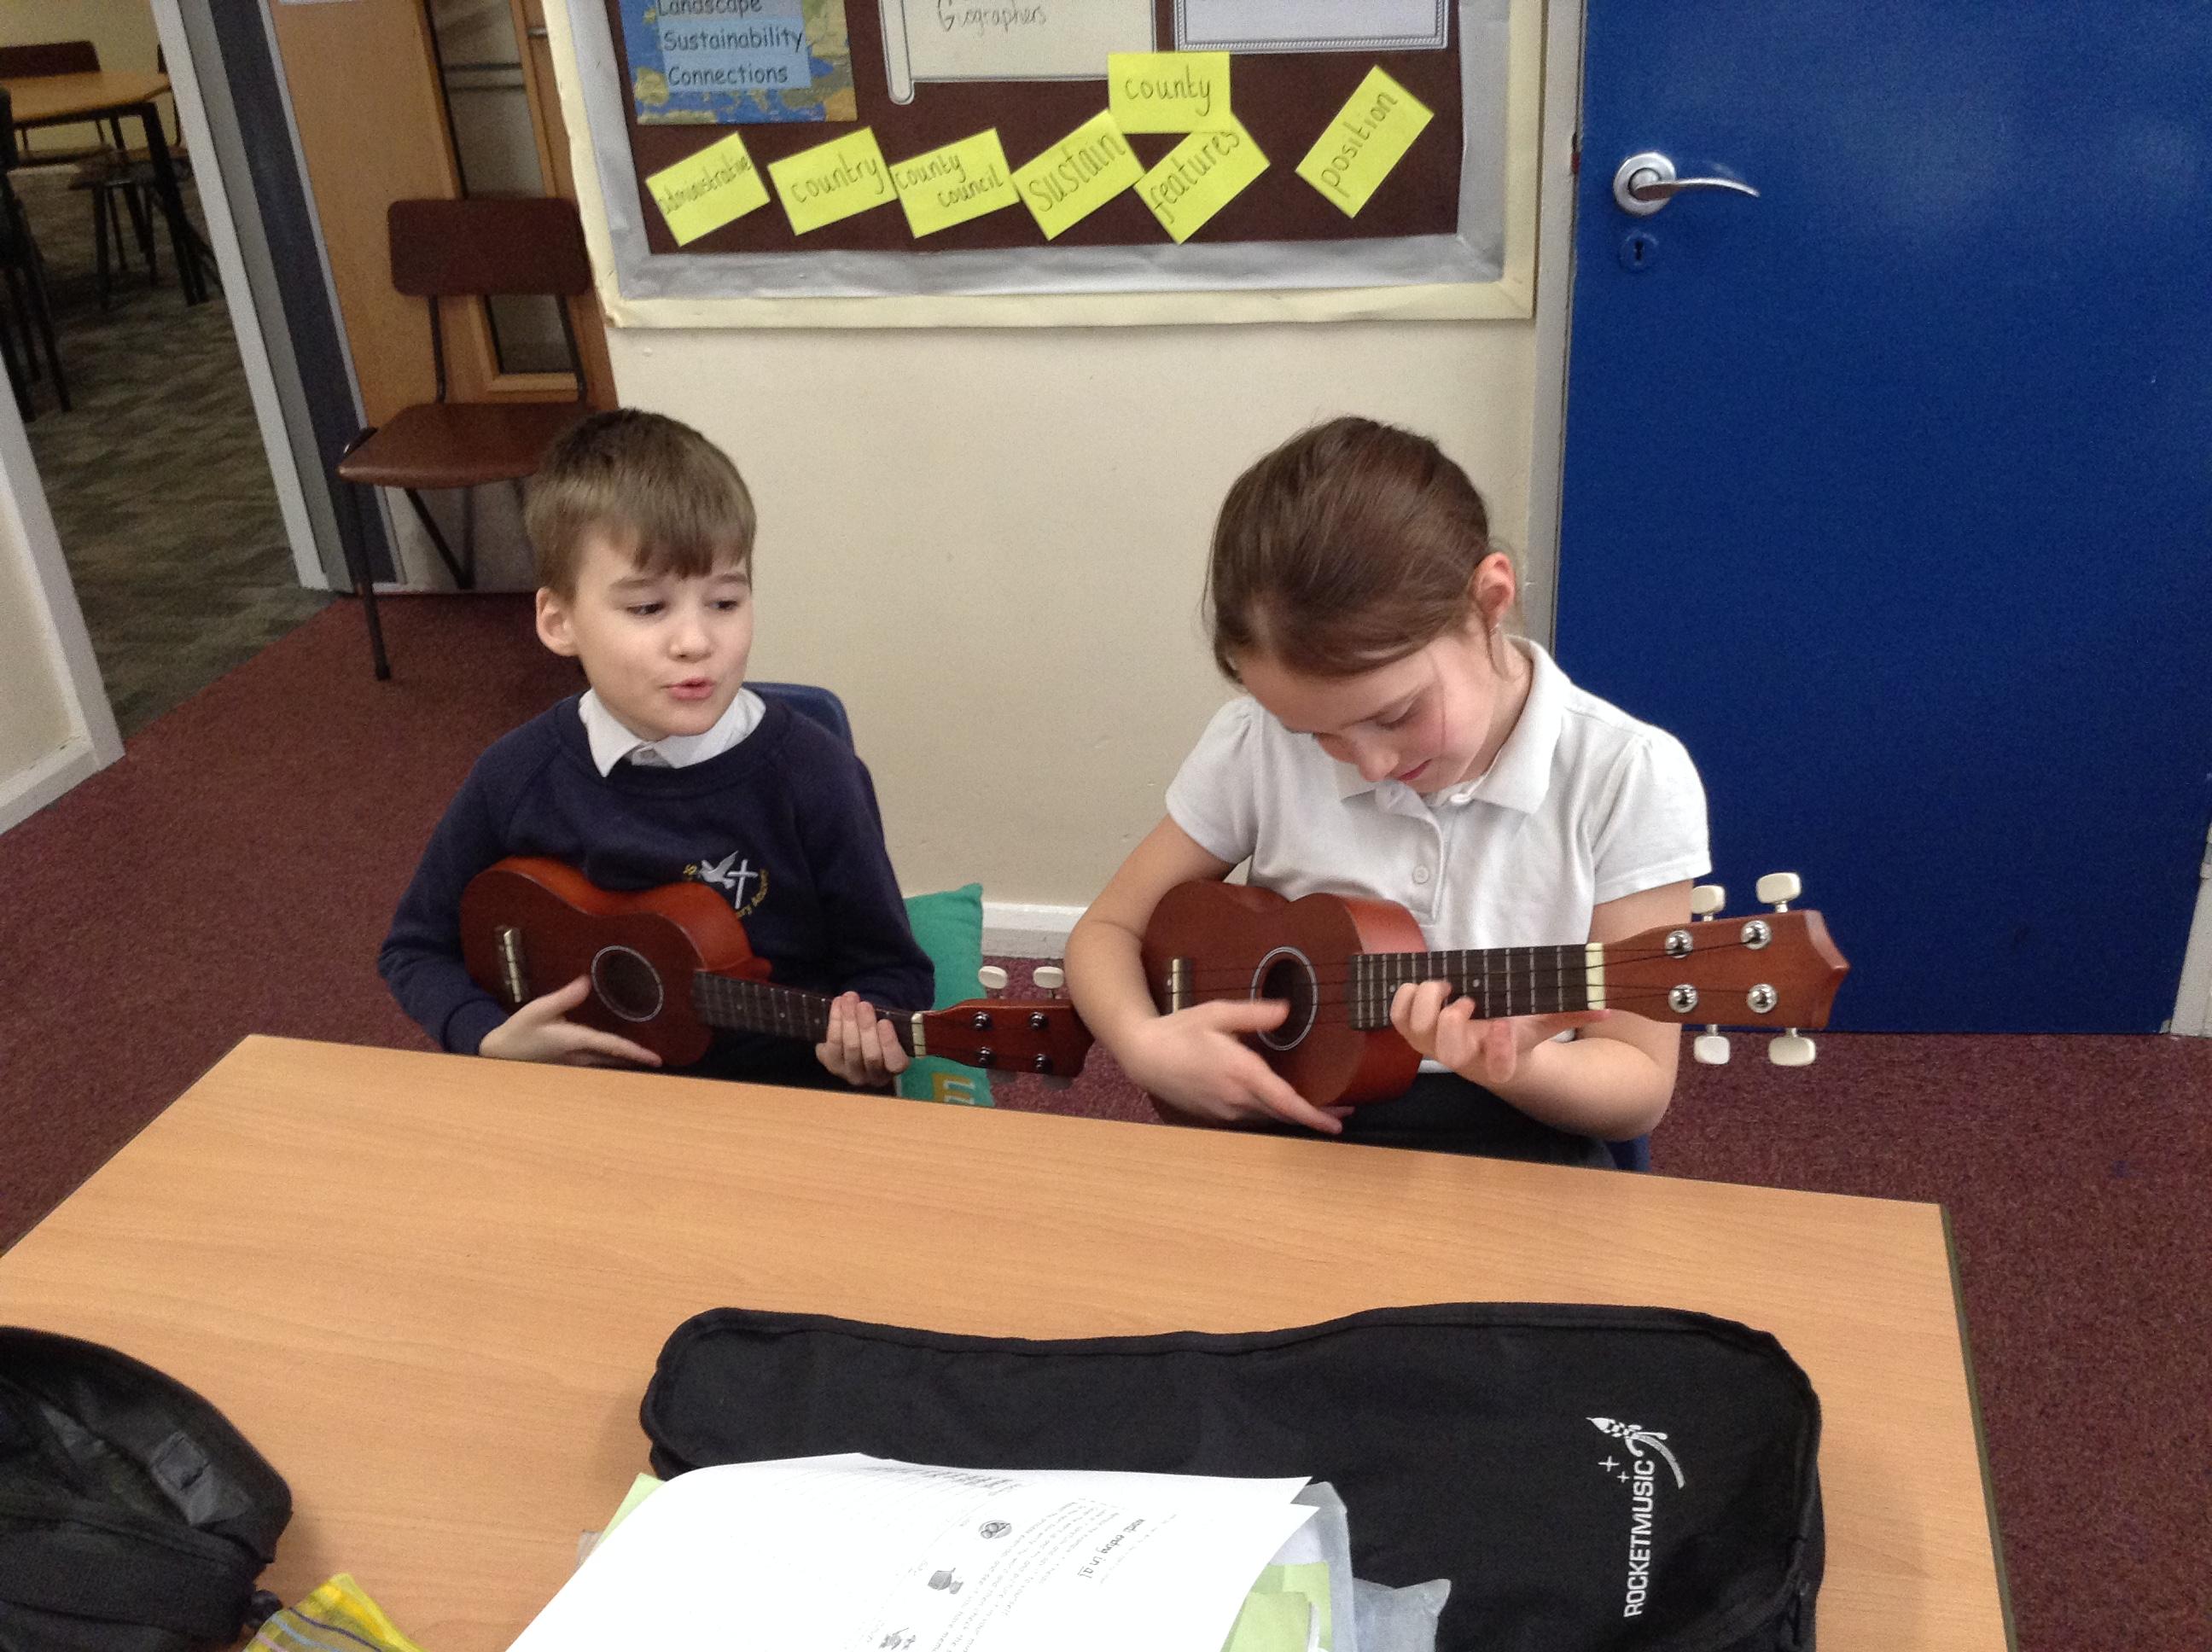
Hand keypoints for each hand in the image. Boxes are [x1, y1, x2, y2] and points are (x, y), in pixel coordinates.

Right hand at [478, 976, 661, 1067]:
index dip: (636, 1052)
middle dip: (637, 1061)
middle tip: (661, 1061)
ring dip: (627, 1063)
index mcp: (575, 1042)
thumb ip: (564, 998)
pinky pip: (598, 1064)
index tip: (656, 1058)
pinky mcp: (570, 1065)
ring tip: (648, 1059)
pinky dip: (614, 1061)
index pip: (612, 1047)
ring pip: (608, 1065)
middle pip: (616, 1060)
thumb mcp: (538, 1010)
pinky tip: (622, 1058)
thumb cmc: (518, 1031)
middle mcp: (580, 1057)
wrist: (498, 1054)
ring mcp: (575, 1065)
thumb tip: (586, 981)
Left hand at [816, 992, 909, 1087]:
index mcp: (893, 1069)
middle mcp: (872, 1077)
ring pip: (849, 1047)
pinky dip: (835, 1020)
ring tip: (849, 998)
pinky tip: (838, 1003)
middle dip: (866, 1027)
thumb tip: (879, 1011)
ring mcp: (850, 1073)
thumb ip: (889, 1024)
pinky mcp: (832, 1065)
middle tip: (864, 1005)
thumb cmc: (880, 1032)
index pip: (895, 1063)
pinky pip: (832, 1043)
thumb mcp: (892, 1029)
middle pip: (870, 1054)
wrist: (858, 1041)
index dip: (889, 1043)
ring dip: (848, 1019)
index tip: (885, 1021)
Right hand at [1118, 1000, 1352, 1134]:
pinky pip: (1252, 1117)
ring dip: (1293, 1115)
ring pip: (1268, 1117)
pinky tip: (1280, 1102)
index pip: (1286, 1102)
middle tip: (1342, 1113)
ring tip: (1318, 1107)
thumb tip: (1286, 1010)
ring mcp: (1226, 1110)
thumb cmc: (1179, 1031)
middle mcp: (1236, 1098)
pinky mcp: (1217, 1114)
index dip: (1314, 1116)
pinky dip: (1272, 1113)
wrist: (1144, 1056)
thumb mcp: (1217, 1013)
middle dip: (1314, 1116)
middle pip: (1283, 1115)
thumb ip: (1253, 1014)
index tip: (1338, 1124)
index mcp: (1241, 1073)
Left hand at [1389, 979, 1609, 1088]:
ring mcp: (1434, 1046)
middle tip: (1467, 1000)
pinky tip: (1424, 984)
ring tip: (1444, 985)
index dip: (1499, 1050)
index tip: (1504, 1024)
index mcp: (1498, 1061)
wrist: (1485, 1047)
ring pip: (1416, 1034)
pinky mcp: (1413, 1032)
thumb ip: (1572, 1013)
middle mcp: (1464, 1058)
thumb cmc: (1516, 1030)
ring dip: (1425, 1002)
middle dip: (1453, 1023)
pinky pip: (1396, 1019)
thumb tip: (1606, 1007)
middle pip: (1449, 1054)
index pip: (1499, 1068)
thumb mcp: (1544, 1022)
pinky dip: (1403, 997)